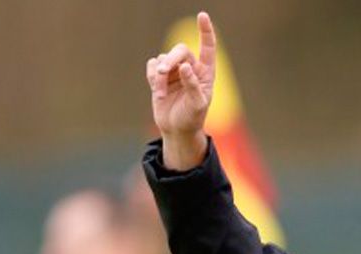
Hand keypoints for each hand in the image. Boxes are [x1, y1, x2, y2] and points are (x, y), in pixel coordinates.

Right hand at [145, 12, 215, 168]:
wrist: (177, 130)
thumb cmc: (192, 118)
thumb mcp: (197, 106)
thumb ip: (193, 86)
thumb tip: (185, 66)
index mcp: (205, 72)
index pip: (207, 47)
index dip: (205, 31)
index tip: (202, 16)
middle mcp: (190, 68)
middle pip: (179, 50)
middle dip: (170, 59)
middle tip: (162, 72)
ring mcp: (174, 71)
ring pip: (163, 59)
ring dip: (160, 76)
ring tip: (162, 93)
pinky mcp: (160, 76)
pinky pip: (152, 65)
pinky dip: (152, 76)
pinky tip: (157, 89)